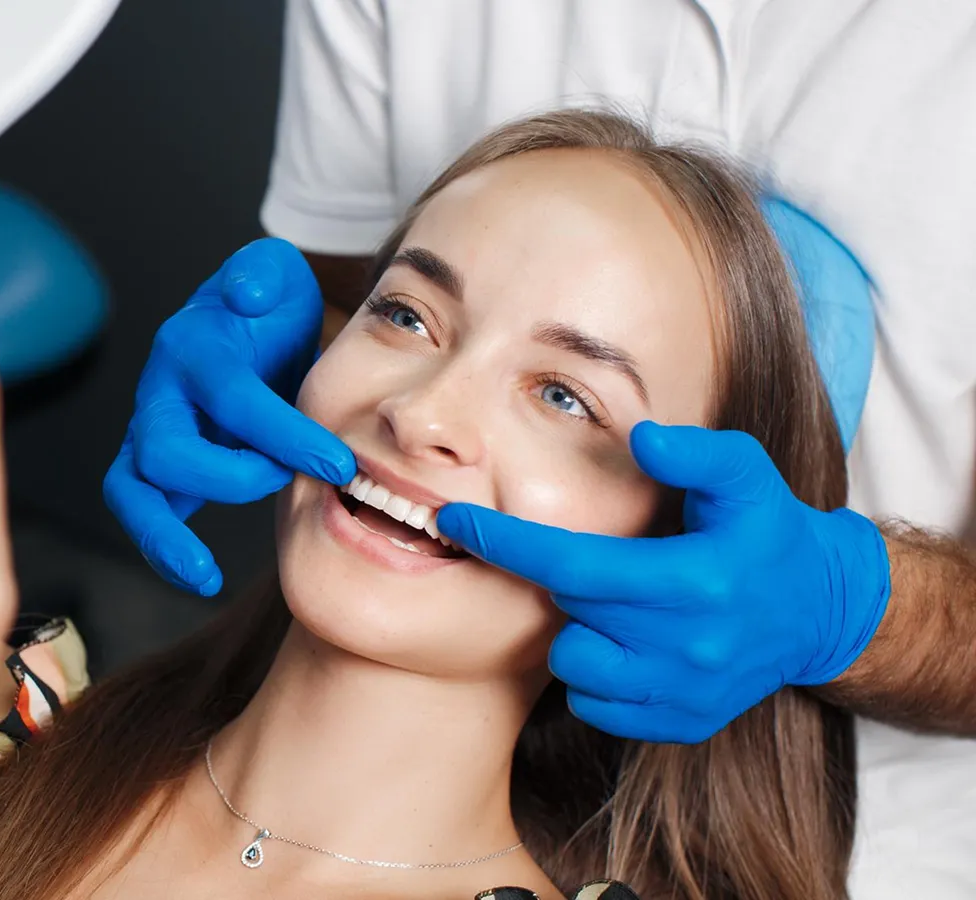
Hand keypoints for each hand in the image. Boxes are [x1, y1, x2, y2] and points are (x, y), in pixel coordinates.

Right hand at [103, 238, 354, 594]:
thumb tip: (249, 297)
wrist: (246, 327)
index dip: (285, 433)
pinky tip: (199, 576)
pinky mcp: (154, 468)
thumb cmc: (265, 307)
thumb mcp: (274, 274)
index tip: (340, 463)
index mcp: (192, 346)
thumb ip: (262, 273)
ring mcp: (150, 433)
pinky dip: (164, 548)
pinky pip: (144, 512)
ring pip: (132, 489)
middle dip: (230, 478)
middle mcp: (161, 392)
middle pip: (166, 448)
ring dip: (163, 535)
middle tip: (287, 484)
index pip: (233, 397)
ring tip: (202, 573)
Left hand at [435, 422, 890, 743]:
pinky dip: (598, 676)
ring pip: (574, 664)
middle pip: (568, 607)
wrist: (820, 611)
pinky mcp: (681, 723)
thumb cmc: (769, 531)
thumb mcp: (747, 475)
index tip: (452, 520)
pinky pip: (596, 706)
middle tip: (603, 559)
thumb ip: (695, 452)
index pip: (570, 564)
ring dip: (580, 630)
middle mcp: (686, 647)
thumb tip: (640, 437)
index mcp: (693, 582)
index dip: (504, 542)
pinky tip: (630, 645)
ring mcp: (683, 692)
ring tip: (622, 605)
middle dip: (565, 576)